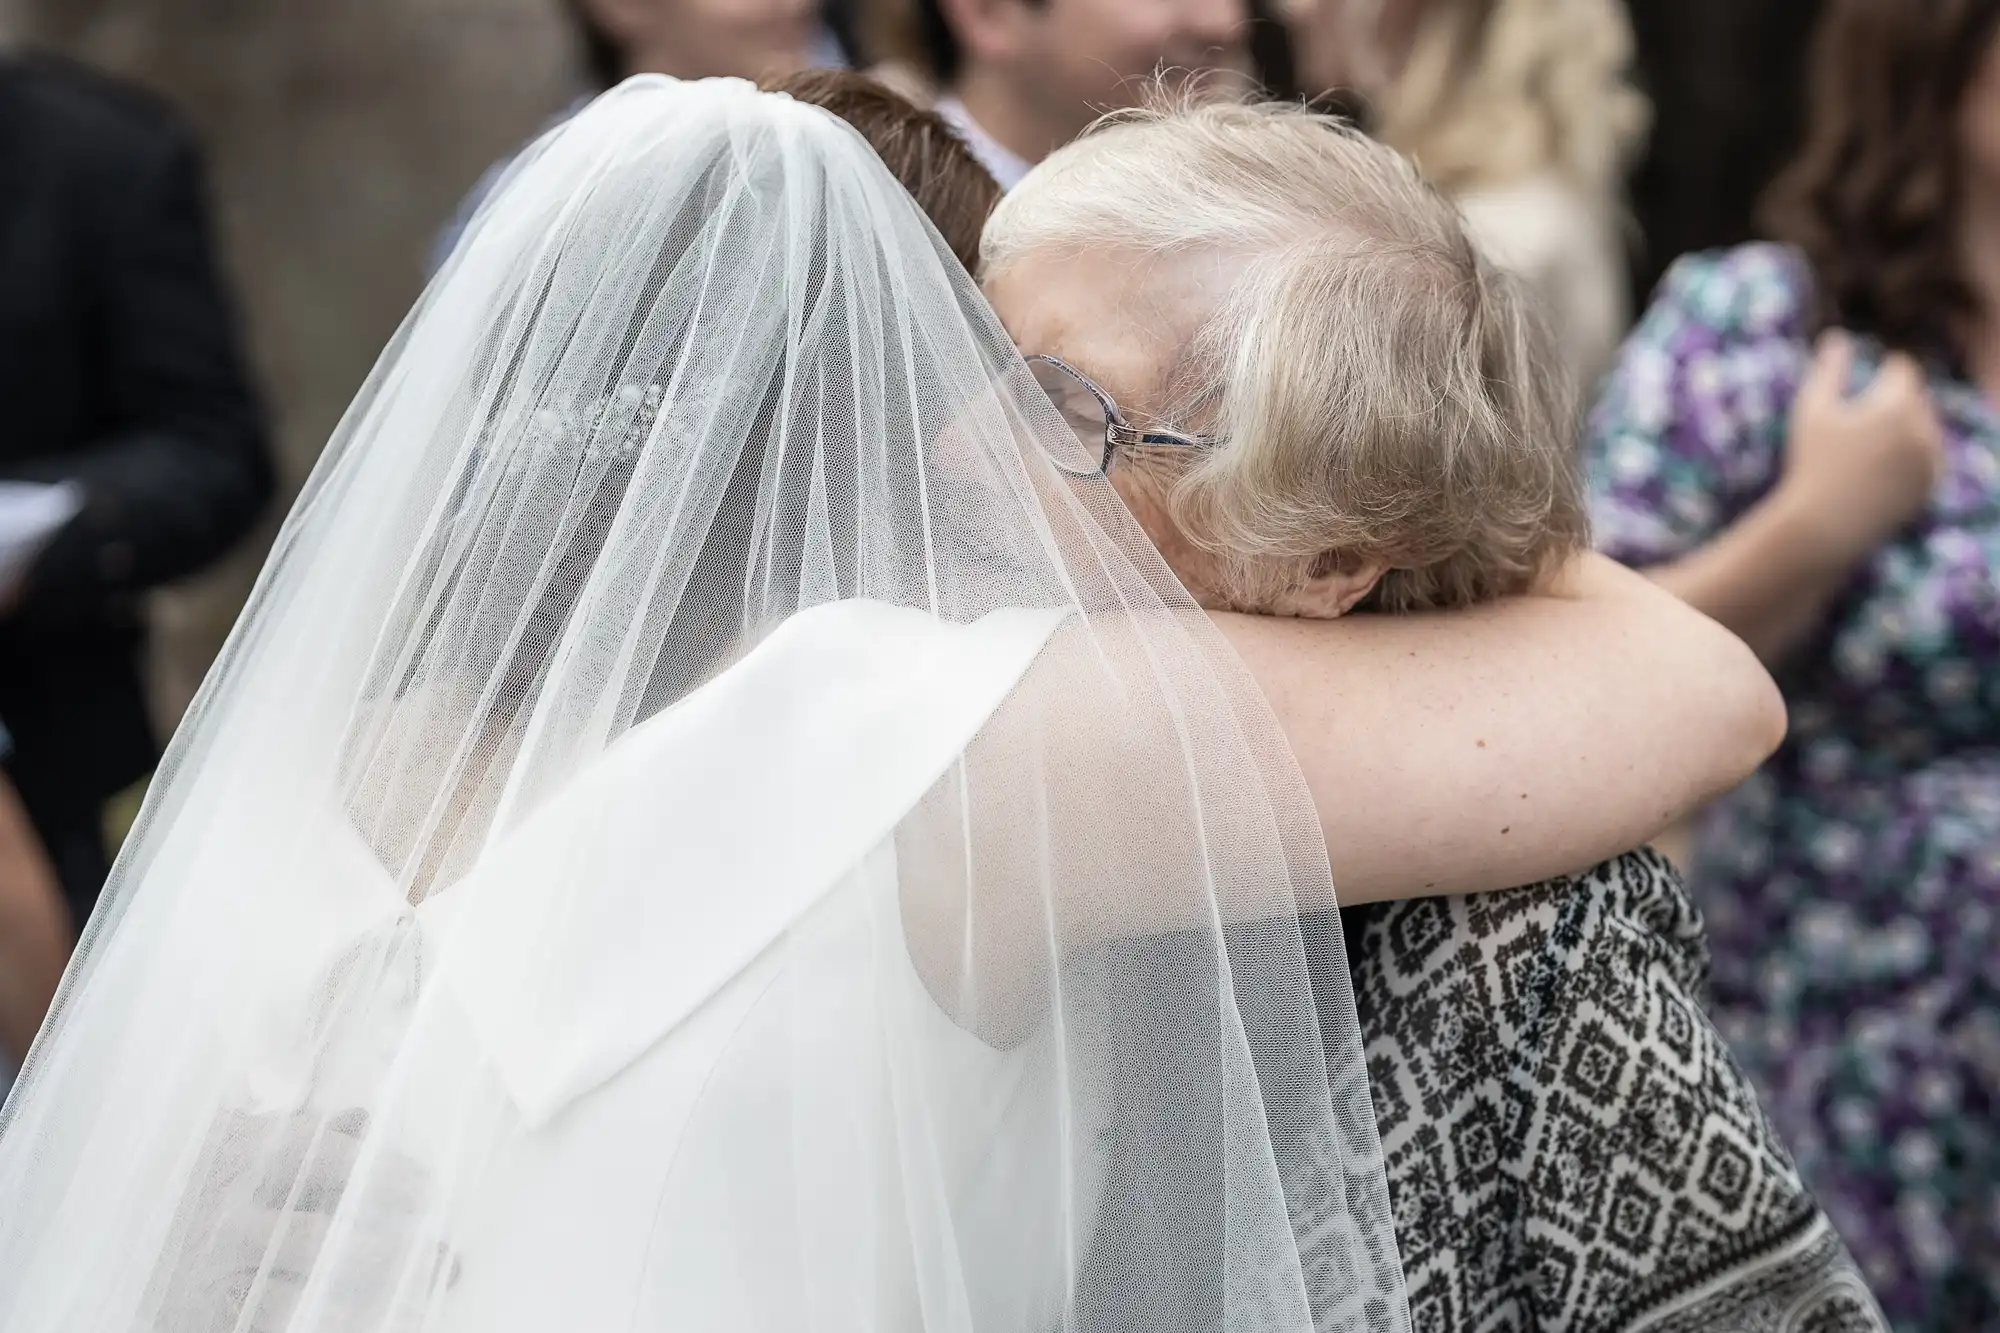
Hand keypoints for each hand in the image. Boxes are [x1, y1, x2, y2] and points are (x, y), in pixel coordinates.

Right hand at [148, 1108, 454, 1332]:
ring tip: (422, 1304)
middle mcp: (232, 1217)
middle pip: (321, 1239)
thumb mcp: (253, 1138)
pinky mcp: (208, 1312)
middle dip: (391, 1253)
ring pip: (301, 1293)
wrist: (123, 1214)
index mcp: (249, 1158)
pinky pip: (274, 1322)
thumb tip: (367, 1117)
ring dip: (366, 1301)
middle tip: (447, 1260)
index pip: (331, 1162)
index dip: (388, 1177)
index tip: (432, 1192)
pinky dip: (323, 1323)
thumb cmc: (211, 1170)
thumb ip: (313, 1131)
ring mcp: (216, 1271)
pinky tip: (367, 1321)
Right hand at [1776, 330, 1945, 565]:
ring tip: (1870, 443)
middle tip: (1863, 416)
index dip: (1882, 372)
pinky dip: (1911, 456)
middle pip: (1916, 398)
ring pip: (1925, 428)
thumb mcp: (1811, 411)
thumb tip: (1836, 336)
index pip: (1902, 370)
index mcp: (1898, 404)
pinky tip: (1879, 467)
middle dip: (1894, 400)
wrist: (1824, 527)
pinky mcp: (1930, 486)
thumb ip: (1827, 369)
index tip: (1865, 381)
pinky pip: (1927, 458)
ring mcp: (1931, 460)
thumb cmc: (1811, 464)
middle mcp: (1924, 429)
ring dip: (1905, 427)